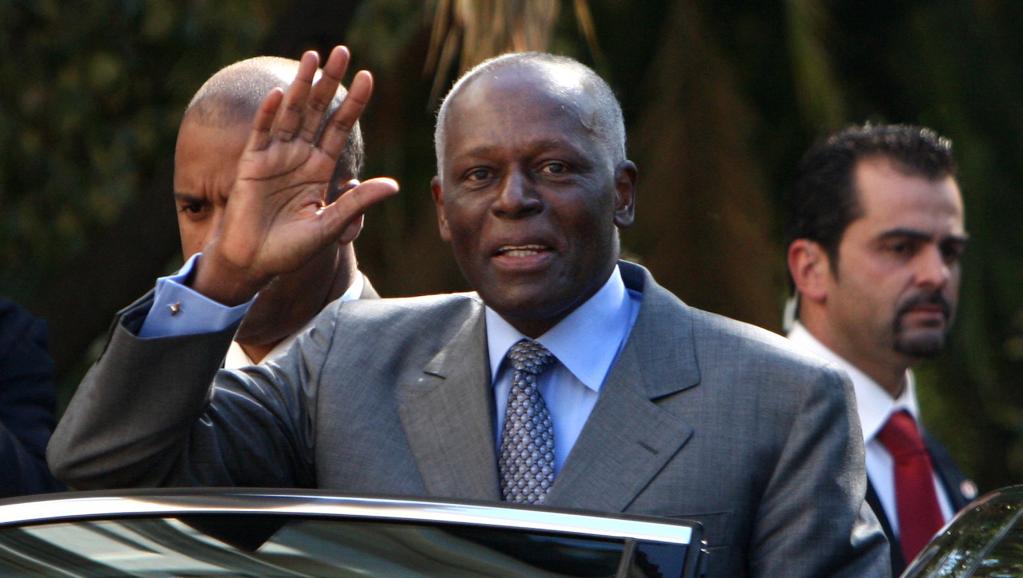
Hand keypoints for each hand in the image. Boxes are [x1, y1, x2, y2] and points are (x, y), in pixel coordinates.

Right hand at [193, 46, 398, 304]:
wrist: (254, 264)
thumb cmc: (291, 249)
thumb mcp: (330, 225)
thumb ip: (357, 203)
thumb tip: (393, 185)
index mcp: (320, 168)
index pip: (340, 127)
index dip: (354, 103)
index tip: (369, 76)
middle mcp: (299, 157)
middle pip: (317, 111)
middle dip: (329, 82)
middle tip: (342, 52)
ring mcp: (274, 158)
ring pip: (290, 114)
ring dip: (300, 86)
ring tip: (312, 57)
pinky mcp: (251, 165)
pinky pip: (261, 135)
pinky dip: (268, 115)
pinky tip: (278, 94)